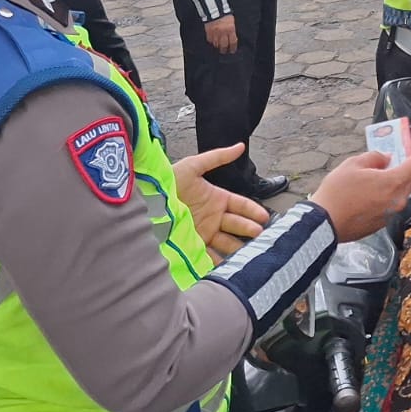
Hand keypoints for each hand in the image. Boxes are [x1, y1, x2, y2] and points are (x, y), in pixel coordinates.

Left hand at [171, 143, 270, 261]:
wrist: (145, 203)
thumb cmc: (168, 182)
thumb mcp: (192, 166)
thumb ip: (217, 157)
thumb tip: (241, 146)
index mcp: (217, 200)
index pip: (242, 206)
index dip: (253, 211)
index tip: (265, 217)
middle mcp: (214, 219)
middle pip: (238, 226)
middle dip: (250, 231)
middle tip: (260, 235)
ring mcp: (205, 234)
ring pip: (228, 243)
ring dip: (240, 248)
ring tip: (252, 252)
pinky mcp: (193, 247)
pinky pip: (211, 257)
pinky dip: (222, 262)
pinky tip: (232, 265)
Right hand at [204, 14, 238, 53]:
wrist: (214, 10)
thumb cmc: (225, 15)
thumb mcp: (231, 22)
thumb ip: (232, 30)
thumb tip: (232, 38)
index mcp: (230, 29)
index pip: (233, 42)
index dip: (232, 48)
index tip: (232, 51)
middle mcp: (223, 32)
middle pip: (224, 45)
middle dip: (224, 50)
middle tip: (224, 51)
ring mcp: (215, 33)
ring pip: (216, 44)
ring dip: (217, 46)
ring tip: (218, 47)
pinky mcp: (208, 32)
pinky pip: (210, 40)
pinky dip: (211, 41)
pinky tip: (213, 41)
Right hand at [310, 142, 410, 240]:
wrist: (323, 223)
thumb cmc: (336, 194)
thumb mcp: (353, 164)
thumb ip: (375, 157)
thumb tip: (386, 158)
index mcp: (393, 183)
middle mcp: (397, 200)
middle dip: (406, 164)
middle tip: (394, 155)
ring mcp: (391, 214)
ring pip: (401, 191)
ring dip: (395, 180)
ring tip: (378, 173)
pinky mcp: (383, 224)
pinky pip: (392, 204)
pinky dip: (387, 194)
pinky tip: (371, 190)